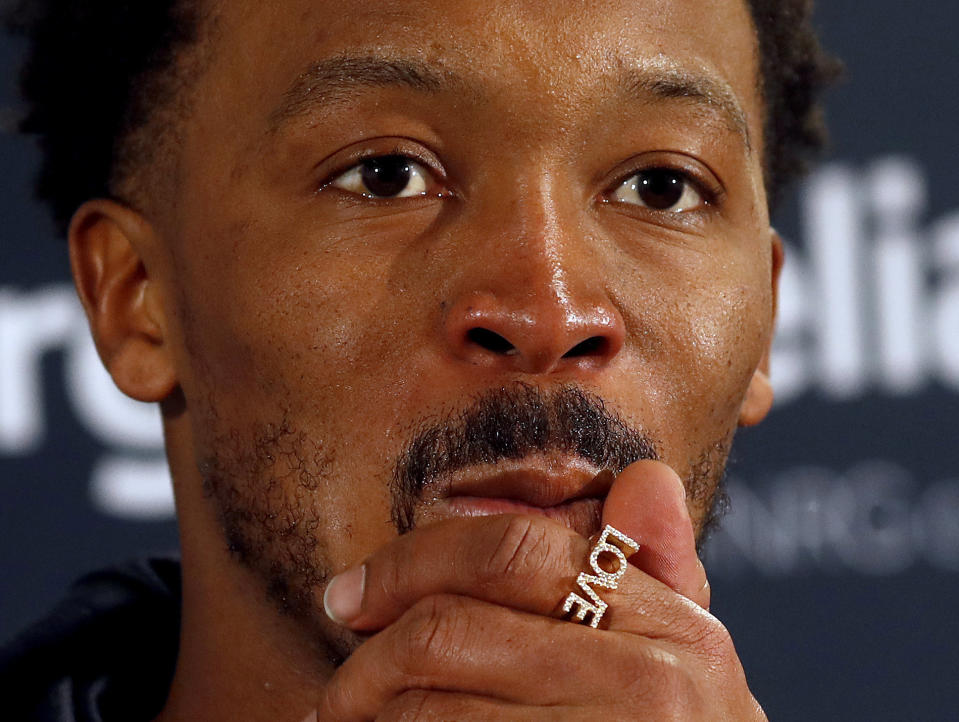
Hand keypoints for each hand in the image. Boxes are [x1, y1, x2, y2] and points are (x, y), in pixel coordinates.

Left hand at [316, 460, 765, 719]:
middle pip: (446, 633)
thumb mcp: (690, 652)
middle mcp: (648, 688)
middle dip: (367, 657)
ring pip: (425, 711)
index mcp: (672, 624)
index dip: (408, 563)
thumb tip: (644, 477)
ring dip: (369, 716)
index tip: (351, 592)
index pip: (510, 552)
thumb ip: (659, 564)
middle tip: (340, 684)